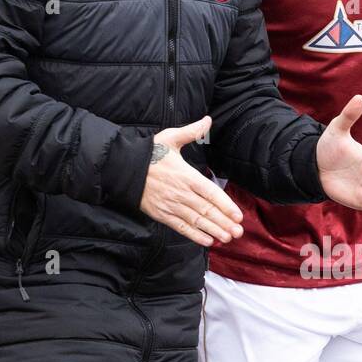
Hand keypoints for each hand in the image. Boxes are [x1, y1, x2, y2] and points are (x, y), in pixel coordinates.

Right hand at [139, 116, 243, 246]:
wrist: (123, 168)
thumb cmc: (149, 153)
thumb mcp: (170, 138)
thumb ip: (191, 131)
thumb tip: (208, 119)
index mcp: (186, 175)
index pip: (210, 193)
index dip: (225, 205)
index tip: (238, 216)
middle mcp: (181, 193)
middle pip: (206, 211)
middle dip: (224, 222)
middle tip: (238, 232)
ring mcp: (171, 205)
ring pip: (196, 221)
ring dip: (214, 231)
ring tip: (228, 238)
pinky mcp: (162, 215)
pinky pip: (181, 227)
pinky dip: (194, 235)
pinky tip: (207, 241)